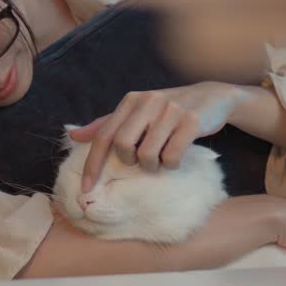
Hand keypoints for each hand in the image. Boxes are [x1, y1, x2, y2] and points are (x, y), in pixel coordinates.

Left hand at [71, 82, 246, 191]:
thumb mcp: (138, 111)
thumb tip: (73, 135)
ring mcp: (171, 111)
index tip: (86, 188)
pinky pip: (172, 156)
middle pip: (122, 145)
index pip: (104, 134)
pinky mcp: (192, 121)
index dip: (92, 163)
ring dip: (153, 165)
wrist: (213, 97)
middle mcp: (148, 102)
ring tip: (162, 158)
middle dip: (129, 162)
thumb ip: (107, 124)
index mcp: (132, 100)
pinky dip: (171, 164)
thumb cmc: (169, 110)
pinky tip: (177, 157)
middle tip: (142, 161)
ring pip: (148, 154)